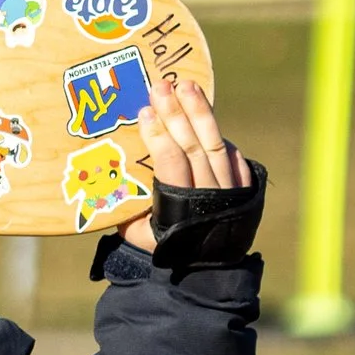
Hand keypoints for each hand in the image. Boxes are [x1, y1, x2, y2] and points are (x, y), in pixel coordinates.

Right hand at [121, 76, 248, 254]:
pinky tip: (205, 110)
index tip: (145, 112)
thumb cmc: (160, 248)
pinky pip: (231, 155)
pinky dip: (218, 133)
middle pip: (194, 146)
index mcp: (181, 210)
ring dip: (200, 112)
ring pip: (215, 144)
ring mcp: (230, 191)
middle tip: (161, 86)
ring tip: (186, 84)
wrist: (203, 270)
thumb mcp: (138, 235)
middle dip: (176, 114)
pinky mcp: (242, 187)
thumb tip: (112, 173)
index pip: (172, 164)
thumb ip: (129, 206)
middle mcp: (210, 197)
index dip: (158, 137)